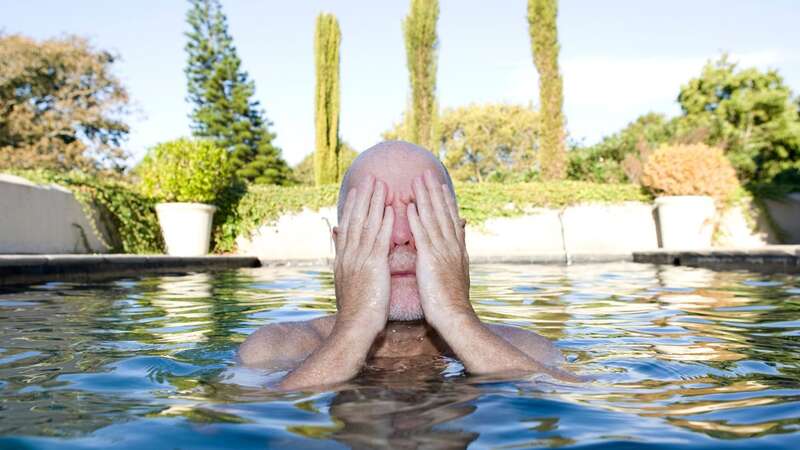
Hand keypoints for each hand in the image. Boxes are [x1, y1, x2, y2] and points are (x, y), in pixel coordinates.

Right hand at [333, 175, 393, 336]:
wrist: (354, 329)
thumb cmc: (356, 313)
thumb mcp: (348, 286)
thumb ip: (350, 268)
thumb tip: (348, 259)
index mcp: (343, 260)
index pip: (347, 226)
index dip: (353, 206)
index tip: (357, 190)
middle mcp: (349, 256)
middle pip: (355, 220)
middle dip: (363, 197)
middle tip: (370, 177)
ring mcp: (359, 260)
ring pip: (366, 225)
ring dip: (374, 203)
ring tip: (381, 184)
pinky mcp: (372, 267)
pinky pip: (379, 240)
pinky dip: (385, 223)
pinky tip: (391, 210)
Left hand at [407, 170, 472, 330]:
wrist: (455, 316)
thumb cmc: (452, 300)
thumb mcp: (458, 272)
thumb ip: (457, 253)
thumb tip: (460, 240)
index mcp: (457, 249)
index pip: (450, 219)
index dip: (444, 200)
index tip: (440, 184)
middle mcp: (451, 246)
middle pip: (442, 213)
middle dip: (434, 191)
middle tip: (427, 173)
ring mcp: (442, 252)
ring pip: (433, 219)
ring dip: (425, 198)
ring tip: (417, 180)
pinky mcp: (430, 260)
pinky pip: (422, 235)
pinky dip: (416, 219)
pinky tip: (410, 206)